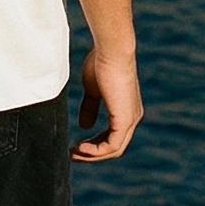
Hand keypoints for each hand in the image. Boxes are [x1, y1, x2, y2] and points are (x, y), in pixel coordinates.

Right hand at [72, 46, 140, 161]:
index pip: (113, 137)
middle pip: (114, 147)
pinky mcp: (125, 120)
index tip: (76, 146)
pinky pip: (112, 145)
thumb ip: (90, 107)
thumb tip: (84, 126)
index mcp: (126, 110)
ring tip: (73, 153)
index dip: (94, 145)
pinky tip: (80, 147)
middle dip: (92, 154)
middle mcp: (132, 117)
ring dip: (92, 155)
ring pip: (113, 149)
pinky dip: (96, 151)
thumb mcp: (92, 89)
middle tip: (72, 154)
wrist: (111, 50)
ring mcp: (130, 119)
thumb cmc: (100, 63)